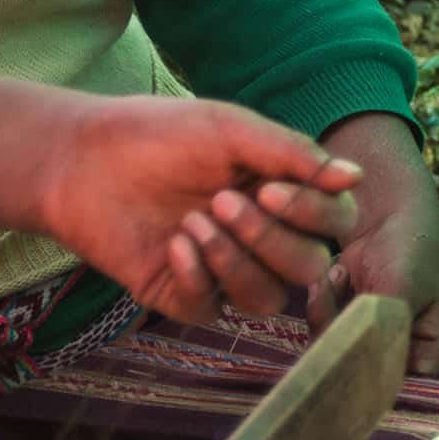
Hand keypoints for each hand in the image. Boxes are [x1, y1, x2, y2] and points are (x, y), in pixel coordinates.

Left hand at [35, 97, 363, 326]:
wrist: (82, 159)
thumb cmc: (158, 135)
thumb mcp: (231, 130)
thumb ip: (294, 153)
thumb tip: (356, 176)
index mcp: (285, 194)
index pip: (336, 222)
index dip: (315, 215)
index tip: (272, 189)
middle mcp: (263, 237)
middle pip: (308, 267)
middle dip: (271, 239)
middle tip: (222, 201)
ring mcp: (225, 271)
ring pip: (267, 298)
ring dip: (236, 260)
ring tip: (194, 222)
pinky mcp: (183, 296)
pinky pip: (213, 309)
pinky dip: (198, 276)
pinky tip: (174, 243)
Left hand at [307, 113, 438, 372]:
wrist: (391, 213)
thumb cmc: (410, 247)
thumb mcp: (398, 293)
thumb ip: (378, 336)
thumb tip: (349, 375)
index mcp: (438, 359)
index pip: (397, 387)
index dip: (366, 372)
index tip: (345, 334)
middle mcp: (410, 364)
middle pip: (363, 376)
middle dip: (341, 334)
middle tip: (338, 288)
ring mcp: (379, 350)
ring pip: (337, 359)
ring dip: (328, 316)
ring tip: (339, 275)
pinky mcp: (353, 337)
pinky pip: (322, 340)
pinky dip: (322, 309)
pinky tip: (333, 277)